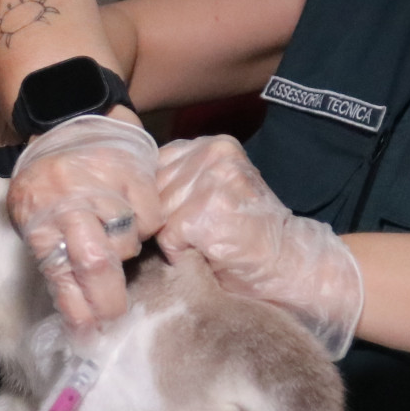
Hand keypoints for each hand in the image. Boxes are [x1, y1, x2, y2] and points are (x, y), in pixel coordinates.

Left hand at [6, 114, 162, 333]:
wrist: (67, 118)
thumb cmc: (48, 179)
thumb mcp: (32, 214)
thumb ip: (51, 254)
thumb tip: (74, 309)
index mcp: (37, 217)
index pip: (57, 273)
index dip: (75, 309)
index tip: (87, 335)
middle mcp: (68, 202)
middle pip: (96, 262)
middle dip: (108, 299)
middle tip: (114, 316)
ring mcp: (102, 186)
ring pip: (126, 242)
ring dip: (125, 252)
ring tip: (114, 239)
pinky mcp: (132, 172)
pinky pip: (149, 217)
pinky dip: (146, 226)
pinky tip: (132, 216)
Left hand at [154, 135, 363, 358]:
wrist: (288, 266)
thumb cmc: (243, 235)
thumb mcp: (210, 191)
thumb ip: (176, 177)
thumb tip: (121, 181)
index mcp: (213, 144)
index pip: (151, 164)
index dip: (157, 198)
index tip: (181, 215)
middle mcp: (213, 153)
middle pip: (149, 189)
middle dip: (162, 218)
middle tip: (199, 233)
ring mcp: (211, 180)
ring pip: (156, 214)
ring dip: (173, 237)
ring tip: (206, 241)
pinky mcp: (205, 212)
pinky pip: (166, 237)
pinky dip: (180, 253)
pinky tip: (208, 252)